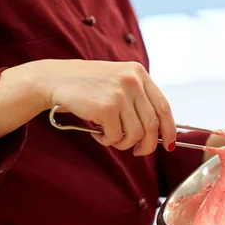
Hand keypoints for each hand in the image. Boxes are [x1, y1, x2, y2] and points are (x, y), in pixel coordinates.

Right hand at [0, 59, 175, 155]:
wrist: (56, 79)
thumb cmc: (87, 85)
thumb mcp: (117, 81)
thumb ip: (137, 100)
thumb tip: (156, 133)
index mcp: (139, 73)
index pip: (163, 106)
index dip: (169, 129)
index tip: (168, 144)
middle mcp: (133, 81)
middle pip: (152, 124)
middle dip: (147, 145)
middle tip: (138, 152)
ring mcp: (120, 93)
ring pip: (135, 134)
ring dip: (123, 143)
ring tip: (110, 137)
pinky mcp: (106, 107)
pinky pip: (116, 136)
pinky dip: (107, 140)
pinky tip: (96, 132)